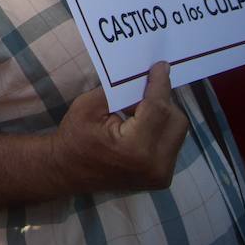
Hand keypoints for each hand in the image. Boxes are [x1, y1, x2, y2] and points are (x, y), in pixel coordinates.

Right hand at [51, 62, 188, 192]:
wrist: (67, 172)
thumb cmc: (74, 138)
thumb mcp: (89, 106)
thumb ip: (119, 90)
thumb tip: (145, 78)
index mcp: (135, 148)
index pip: (159, 108)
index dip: (160, 84)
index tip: (161, 66)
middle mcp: (155, 165)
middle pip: (175, 119)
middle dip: (161, 101)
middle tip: (141, 91)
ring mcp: (161, 176)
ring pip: (177, 131)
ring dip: (162, 115)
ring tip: (138, 111)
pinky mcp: (162, 179)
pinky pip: (172, 143)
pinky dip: (160, 130)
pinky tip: (141, 127)